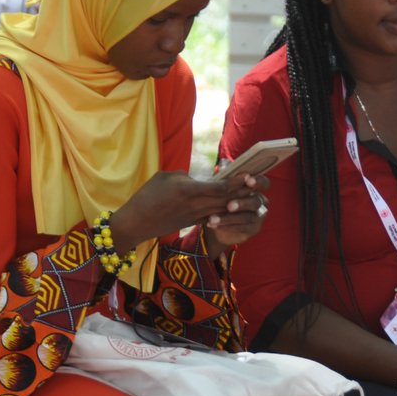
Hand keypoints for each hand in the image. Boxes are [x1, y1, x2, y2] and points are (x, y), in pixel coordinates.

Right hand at [110, 171, 255, 249]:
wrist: (137, 223)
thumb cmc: (147, 195)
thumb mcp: (166, 177)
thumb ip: (187, 177)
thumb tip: (200, 180)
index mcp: (188, 190)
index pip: (220, 187)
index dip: (236, 180)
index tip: (249, 172)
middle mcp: (195, 205)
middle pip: (226, 198)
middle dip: (243, 190)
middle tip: (259, 181)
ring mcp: (195, 216)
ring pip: (222, 208)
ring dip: (238, 201)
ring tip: (253, 192)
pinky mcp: (193, 222)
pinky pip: (214, 215)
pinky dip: (226, 210)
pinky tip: (236, 205)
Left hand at [203, 172, 269, 249]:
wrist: (218, 224)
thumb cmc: (220, 200)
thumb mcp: (220, 189)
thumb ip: (225, 179)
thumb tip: (223, 166)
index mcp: (255, 189)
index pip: (263, 183)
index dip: (258, 182)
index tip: (248, 181)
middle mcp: (261, 202)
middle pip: (256, 202)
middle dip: (241, 204)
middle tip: (229, 206)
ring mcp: (259, 217)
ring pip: (247, 217)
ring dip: (229, 218)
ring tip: (212, 219)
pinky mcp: (254, 229)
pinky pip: (243, 228)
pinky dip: (228, 227)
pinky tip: (216, 226)